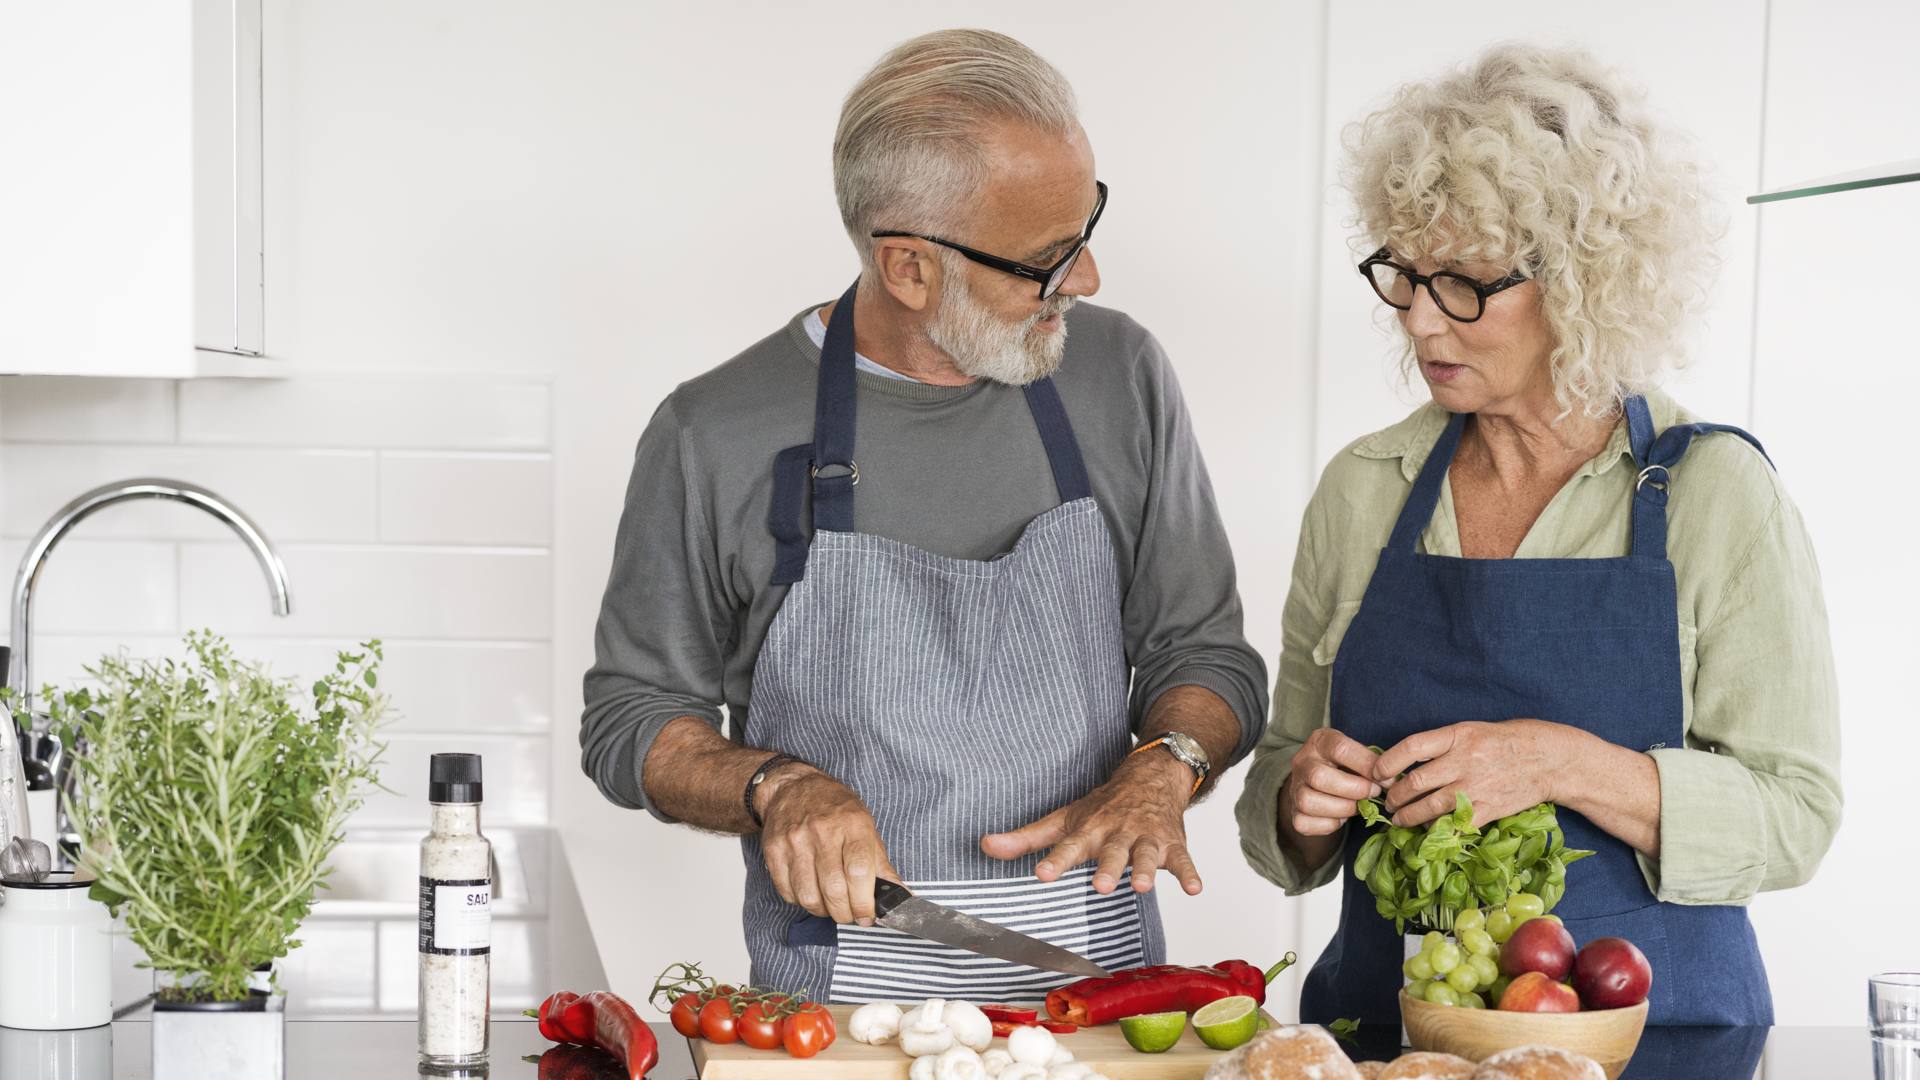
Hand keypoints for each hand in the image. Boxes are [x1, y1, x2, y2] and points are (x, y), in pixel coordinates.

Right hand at [758, 767, 901, 925]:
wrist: (794, 788)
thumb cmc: (835, 809)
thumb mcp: (866, 827)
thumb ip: (881, 865)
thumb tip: (901, 897)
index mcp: (852, 824)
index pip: (859, 871)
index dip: (864, 902)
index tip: (868, 915)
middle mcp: (822, 831)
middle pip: (833, 888)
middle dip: (845, 913)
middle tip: (851, 915)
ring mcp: (795, 840)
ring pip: (808, 895)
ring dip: (823, 911)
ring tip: (831, 906)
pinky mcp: (774, 850)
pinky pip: (787, 891)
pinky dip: (801, 901)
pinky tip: (811, 893)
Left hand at [979, 750, 1201, 895]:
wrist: (1150, 778)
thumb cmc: (1101, 808)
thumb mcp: (1062, 820)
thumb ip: (1026, 839)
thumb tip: (984, 846)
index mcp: (1089, 829)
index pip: (1068, 847)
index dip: (1055, 861)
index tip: (1041, 875)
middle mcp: (1117, 833)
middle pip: (1112, 852)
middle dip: (1107, 868)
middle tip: (1099, 887)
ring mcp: (1146, 838)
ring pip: (1146, 855)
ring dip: (1146, 869)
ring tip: (1142, 886)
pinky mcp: (1172, 844)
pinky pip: (1183, 860)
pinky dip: (1190, 874)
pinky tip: (1195, 890)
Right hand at [1281, 728, 1382, 837]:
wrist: (1318, 783)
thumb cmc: (1345, 766)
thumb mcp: (1356, 755)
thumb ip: (1371, 764)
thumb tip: (1391, 781)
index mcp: (1320, 741)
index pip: (1340, 749)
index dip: (1366, 765)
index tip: (1386, 779)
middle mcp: (1302, 762)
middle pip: (1319, 777)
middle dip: (1354, 790)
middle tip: (1373, 794)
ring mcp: (1294, 787)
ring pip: (1309, 801)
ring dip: (1341, 809)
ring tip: (1357, 807)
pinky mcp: (1293, 812)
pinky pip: (1305, 823)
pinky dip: (1328, 825)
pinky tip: (1341, 818)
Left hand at [1374, 719, 1577, 827]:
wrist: (1549, 759)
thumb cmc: (1505, 742)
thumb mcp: (1472, 731)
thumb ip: (1441, 746)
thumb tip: (1406, 764)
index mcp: (1458, 735)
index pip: (1411, 746)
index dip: (1388, 762)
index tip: (1378, 773)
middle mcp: (1465, 760)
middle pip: (1416, 781)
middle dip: (1395, 795)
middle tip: (1388, 801)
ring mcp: (1477, 786)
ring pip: (1430, 806)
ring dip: (1408, 815)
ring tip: (1399, 818)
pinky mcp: (1489, 809)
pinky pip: (1453, 824)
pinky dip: (1436, 828)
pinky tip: (1427, 829)